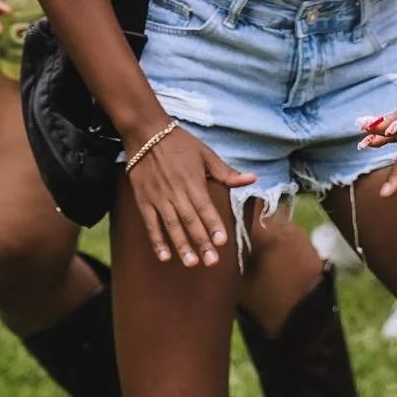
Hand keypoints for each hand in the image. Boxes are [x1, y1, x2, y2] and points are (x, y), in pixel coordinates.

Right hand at [126, 127, 255, 267]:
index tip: (222, 242)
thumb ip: (226, 172)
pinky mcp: (144, 201)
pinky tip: (164, 256)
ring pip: (171, 226)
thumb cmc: (180, 143)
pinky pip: (150, 224)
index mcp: (193, 181)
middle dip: (202, 242)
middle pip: (190, 221)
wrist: (146, 133)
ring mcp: (159, 198)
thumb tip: (252, 178)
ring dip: (181, 245)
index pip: (205, 207)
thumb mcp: (206, 154)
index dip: (214, 225)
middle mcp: (176, 192)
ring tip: (191, 263)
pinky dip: (156, 241)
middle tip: (211, 261)